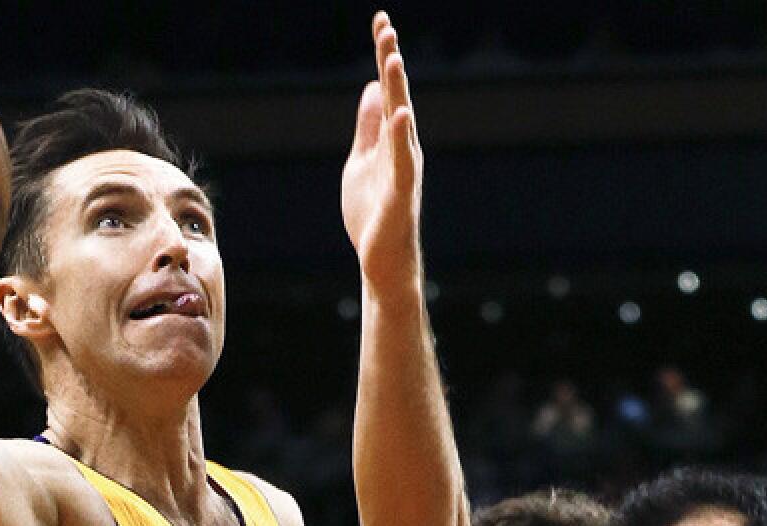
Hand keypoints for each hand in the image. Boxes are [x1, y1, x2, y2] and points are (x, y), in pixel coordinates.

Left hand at [341, 11, 423, 289]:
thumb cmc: (373, 214)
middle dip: (391, 62)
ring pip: (402, 123)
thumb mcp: (361, 162)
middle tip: (385, 26)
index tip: (380, 21)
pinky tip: (400, 113)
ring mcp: (405, 170)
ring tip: (393, 57)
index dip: (383, 56)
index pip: (388, 90)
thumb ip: (369, 127)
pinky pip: (402, 162)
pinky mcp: (401, 194)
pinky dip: (400, 137)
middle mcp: (403, 149)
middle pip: (397, 97)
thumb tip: (374, 88)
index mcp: (392, 140)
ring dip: (399, 90)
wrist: (382, 261)